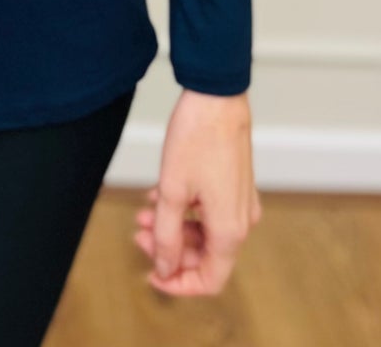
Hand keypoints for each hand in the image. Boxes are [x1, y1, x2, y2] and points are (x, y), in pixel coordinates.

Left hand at [132, 88, 261, 295]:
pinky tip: (159, 195)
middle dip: (169, 248)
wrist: (217, 96)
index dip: (178, 284)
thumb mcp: (172, 192)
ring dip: (173, 226)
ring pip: (205, 232)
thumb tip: (164, 268)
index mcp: (230, 231)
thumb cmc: (196, 138)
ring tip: (143, 210)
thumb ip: (166, 236)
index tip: (151, 274)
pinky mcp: (235, 185)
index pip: (209, 281)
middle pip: (205, 256)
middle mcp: (241, 222)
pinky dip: (184, 210)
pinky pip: (209, 212)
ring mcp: (240, 202)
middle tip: (138, 230)